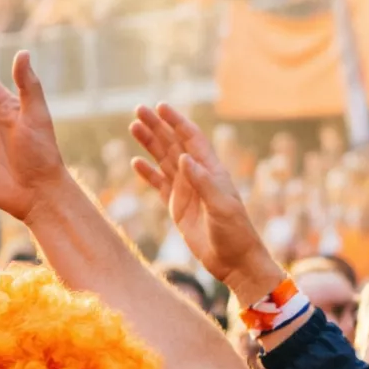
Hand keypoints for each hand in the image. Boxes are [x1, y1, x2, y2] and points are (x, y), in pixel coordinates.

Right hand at [129, 104, 284, 304]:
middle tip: (138, 110)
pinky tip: (136, 162)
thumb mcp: (221, 207)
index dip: (176, 122)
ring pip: (164, 161)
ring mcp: (187, 191)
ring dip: (149, 144)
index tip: (160, 107)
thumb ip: (202, 183)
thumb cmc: (235, 233)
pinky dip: (147, 174)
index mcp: (212, 171)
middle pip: (173, 144)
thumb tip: (184, 158)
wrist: (235, 261)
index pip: (191, 139)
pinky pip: (159, 185)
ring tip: (133, 127)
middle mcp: (198, 176)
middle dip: (157, 127)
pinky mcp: (177, 207)